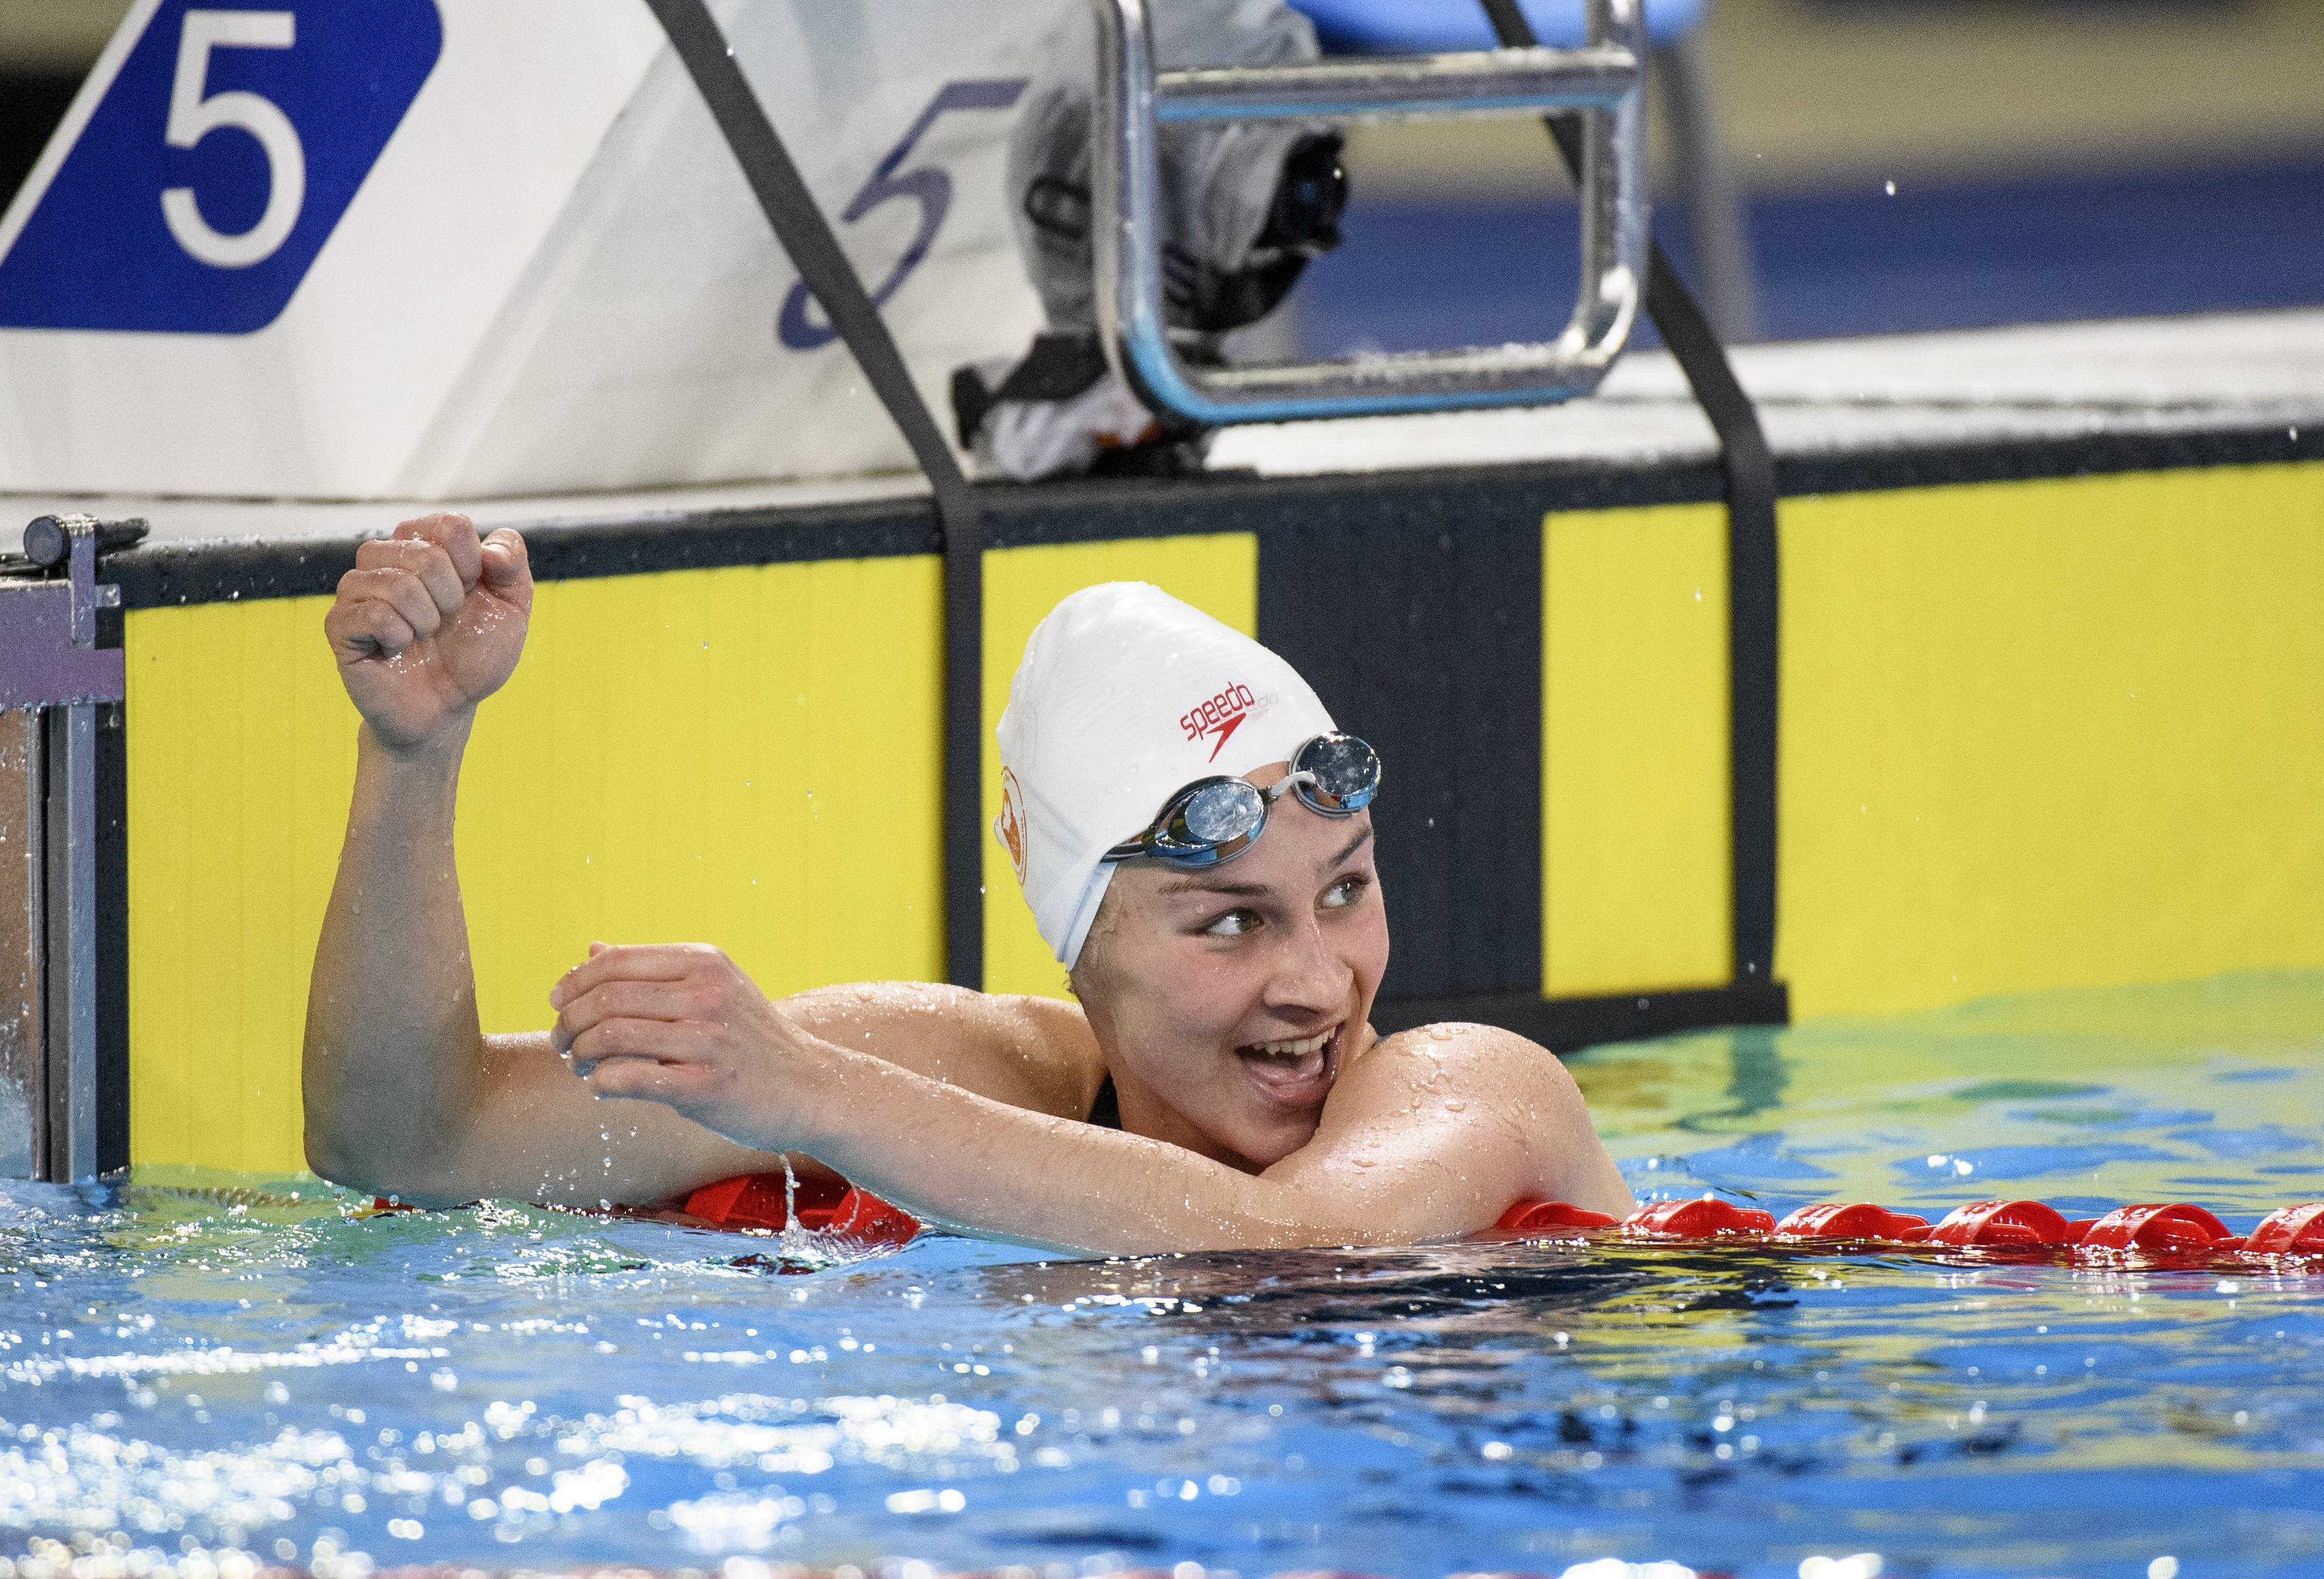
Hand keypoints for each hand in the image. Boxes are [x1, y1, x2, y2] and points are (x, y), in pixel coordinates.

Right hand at [324, 513, 531, 752]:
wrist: (448, 707)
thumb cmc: (473, 655)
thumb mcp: (512, 609)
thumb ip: (513, 565)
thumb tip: (491, 550)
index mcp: (423, 544)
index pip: (450, 524)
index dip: (472, 566)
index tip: (470, 592)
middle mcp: (384, 559)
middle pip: (425, 553)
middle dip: (451, 598)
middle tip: (444, 622)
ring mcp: (357, 591)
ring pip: (397, 584)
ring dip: (426, 620)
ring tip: (422, 637)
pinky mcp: (339, 625)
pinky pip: (373, 616)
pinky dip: (400, 637)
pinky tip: (399, 648)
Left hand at [549, 942, 809, 1148]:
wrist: (808, 1086)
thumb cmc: (747, 1038)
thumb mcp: (711, 988)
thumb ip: (651, 970)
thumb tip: (592, 949)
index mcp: (704, 963)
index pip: (616, 961)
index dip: (574, 982)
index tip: (557, 1003)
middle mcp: (707, 994)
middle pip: (607, 998)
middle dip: (568, 1022)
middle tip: (561, 1042)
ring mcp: (709, 1040)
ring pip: (612, 1038)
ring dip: (579, 1055)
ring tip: (579, 1066)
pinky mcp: (708, 1086)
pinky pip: (631, 1079)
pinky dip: (602, 1084)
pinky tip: (601, 1089)